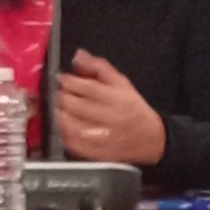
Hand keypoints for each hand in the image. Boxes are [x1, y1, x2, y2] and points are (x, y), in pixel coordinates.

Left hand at [56, 48, 165, 164]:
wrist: (152, 139)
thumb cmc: (134, 108)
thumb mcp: (121, 82)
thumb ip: (99, 67)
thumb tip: (78, 56)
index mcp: (117, 99)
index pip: (90, 88)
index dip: (71, 82)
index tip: (61, 78)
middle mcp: (112, 119)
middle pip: (80, 107)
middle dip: (63, 97)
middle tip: (58, 92)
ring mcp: (105, 139)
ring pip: (76, 128)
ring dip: (61, 116)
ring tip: (58, 108)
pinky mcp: (100, 154)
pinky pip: (78, 146)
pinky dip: (65, 135)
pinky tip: (63, 126)